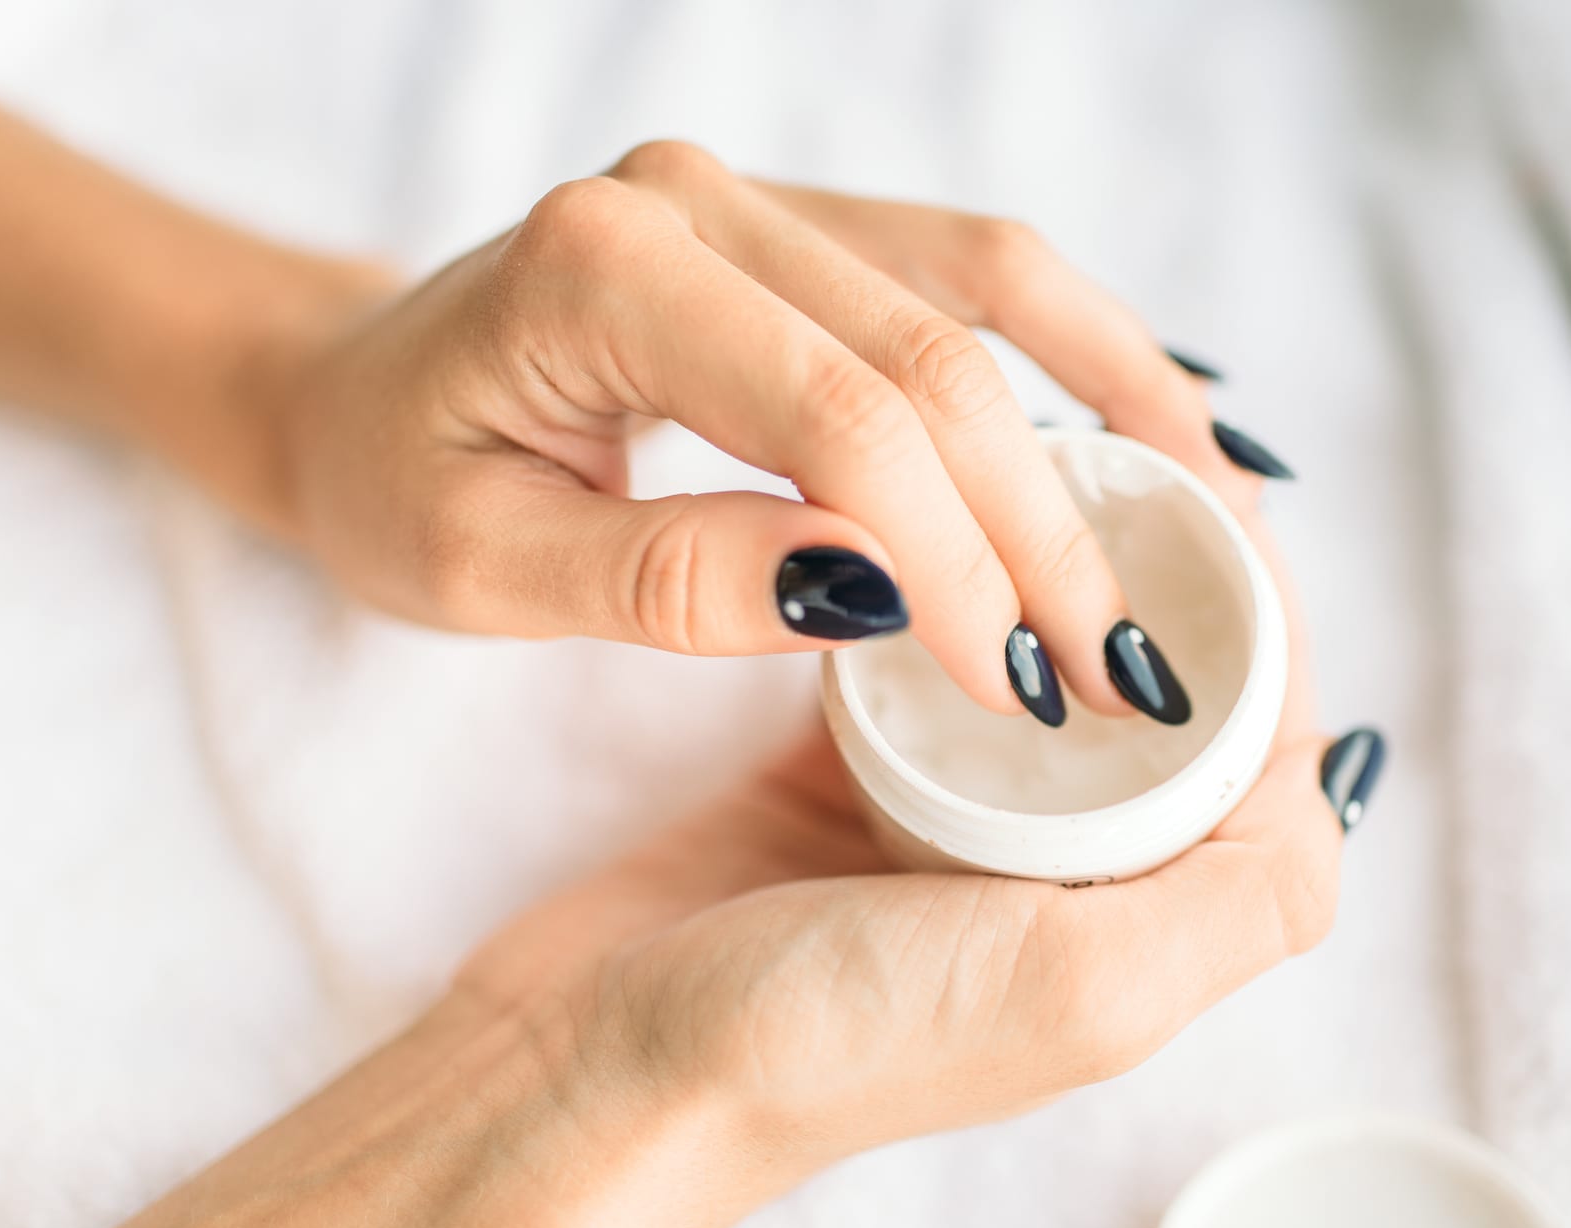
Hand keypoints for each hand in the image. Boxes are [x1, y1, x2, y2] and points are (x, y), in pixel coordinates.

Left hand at [267, 141, 1288, 720]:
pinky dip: (1082, 352)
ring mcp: (760, 198)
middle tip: (1123, 669)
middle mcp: (696, 201)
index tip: (1025, 686)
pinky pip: (979, 272)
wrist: (358, 392)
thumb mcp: (482, 571)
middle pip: (936, 358)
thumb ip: (669, 578)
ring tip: (1213, 533)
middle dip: (1046, 526)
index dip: (955, 555)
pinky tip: (1163, 429)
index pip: (838, 412)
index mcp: (601, 270)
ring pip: (989, 296)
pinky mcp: (807, 225)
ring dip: (1108, 419)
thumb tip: (872, 590)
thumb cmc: (399, 486)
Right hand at [453, 507, 1361, 1168]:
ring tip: (1047, 463)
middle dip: (1168, 580)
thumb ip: (1243, 897)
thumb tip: (1337, 767)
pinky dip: (945, 593)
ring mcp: (958, 830)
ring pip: (1048, 669)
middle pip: (1163, 701)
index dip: (1266, 624)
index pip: (1264, 751)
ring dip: (1058, 572)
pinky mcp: (854, 785)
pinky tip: (933, 520)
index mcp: (1144, 928)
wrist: (610, 1067)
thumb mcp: (1085, 992)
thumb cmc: (832, 1044)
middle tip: (1141, 455)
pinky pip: (930, 663)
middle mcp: (1067, 880)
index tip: (1229, 499)